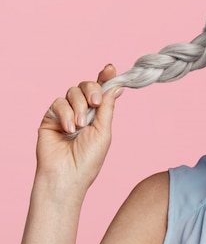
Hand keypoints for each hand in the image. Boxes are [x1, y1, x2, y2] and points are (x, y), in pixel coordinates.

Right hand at [36, 64, 123, 190]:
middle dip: (92, 90)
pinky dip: (65, 114)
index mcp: (98, 114)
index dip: (106, 77)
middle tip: (96, 103)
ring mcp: (65, 113)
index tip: (111, 68)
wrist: (67, 175)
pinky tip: (69, 129)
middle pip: (86, 85)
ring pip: (72, 92)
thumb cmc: (88, 159)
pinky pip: (58, 103)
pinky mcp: (50, 117)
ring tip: (80, 126)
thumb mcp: (103, 131)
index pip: (102, 90)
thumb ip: (107, 108)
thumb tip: (116, 86)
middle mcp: (82, 111)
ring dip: (78, 107)